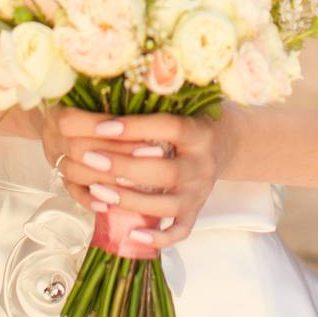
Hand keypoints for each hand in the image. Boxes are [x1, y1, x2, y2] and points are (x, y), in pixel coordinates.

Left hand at [37, 103, 244, 249]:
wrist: (227, 142)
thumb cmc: (195, 116)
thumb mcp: (185, 101)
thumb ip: (159, 97)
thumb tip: (117, 79)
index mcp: (199, 131)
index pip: (167, 128)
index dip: (134, 128)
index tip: (102, 125)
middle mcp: (202, 164)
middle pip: (162, 170)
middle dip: (122, 167)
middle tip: (89, 159)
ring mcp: (200, 192)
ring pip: (166, 204)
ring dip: (130, 200)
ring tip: (99, 190)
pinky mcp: (196, 212)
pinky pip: (178, 231)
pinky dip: (157, 237)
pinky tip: (132, 234)